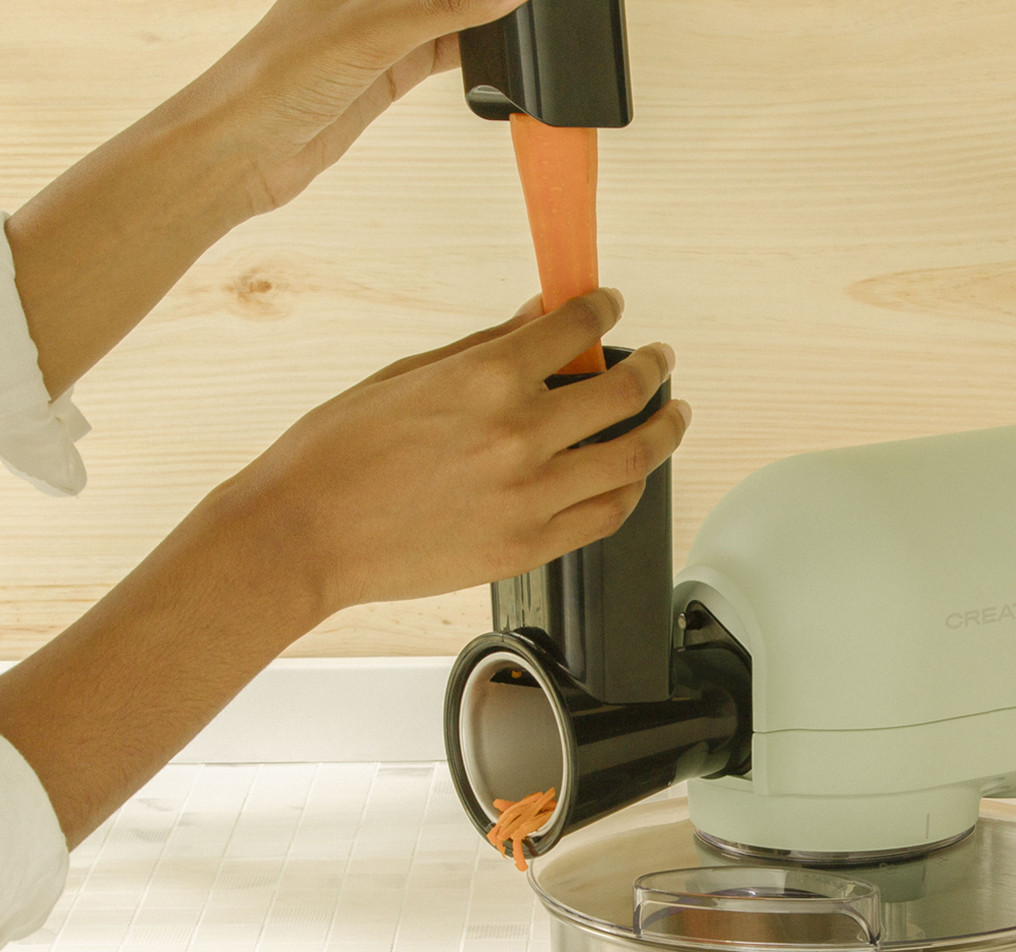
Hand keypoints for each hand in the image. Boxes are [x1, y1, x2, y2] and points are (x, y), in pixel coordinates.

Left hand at [201, 0, 529, 215]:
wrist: (244, 149)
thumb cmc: (277, 78)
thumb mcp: (370, 34)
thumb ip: (441, 11)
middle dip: (480, 1)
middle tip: (529, 10)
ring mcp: (377, 34)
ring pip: (443, 15)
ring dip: (477, 20)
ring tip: (520, 25)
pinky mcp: (384, 74)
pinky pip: (440, 54)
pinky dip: (469, 54)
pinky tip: (496, 57)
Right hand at [216, 288, 690, 613]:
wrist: (306, 534)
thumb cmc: (339, 452)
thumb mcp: (409, 375)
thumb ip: (486, 346)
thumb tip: (539, 317)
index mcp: (485, 379)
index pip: (573, 328)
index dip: (602, 308)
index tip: (609, 304)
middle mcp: (519, 435)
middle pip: (621, 393)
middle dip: (651, 368)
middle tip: (661, 361)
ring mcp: (530, 496)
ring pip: (632, 458)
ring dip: (664, 429)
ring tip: (673, 416)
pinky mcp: (528, 546)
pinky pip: (606, 514)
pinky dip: (629, 489)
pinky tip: (634, 475)